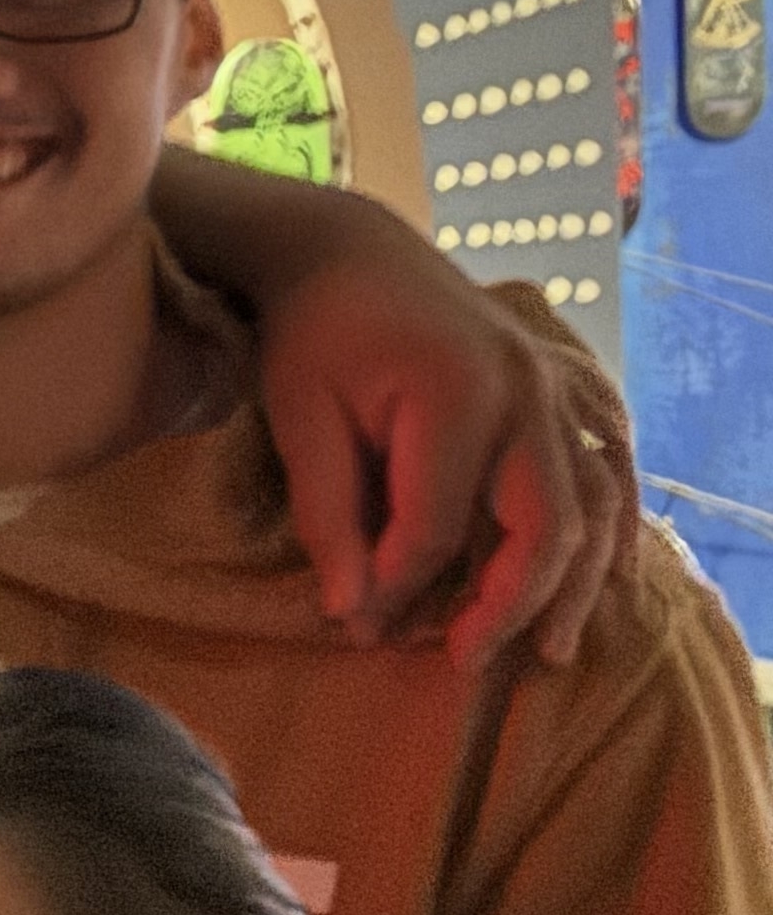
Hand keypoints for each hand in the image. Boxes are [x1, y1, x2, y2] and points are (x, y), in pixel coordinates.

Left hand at [254, 236, 632, 671]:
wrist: (354, 252)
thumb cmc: (315, 335)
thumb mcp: (300, 419)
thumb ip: (329, 516)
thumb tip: (354, 613)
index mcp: (454, 394)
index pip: (437, 528)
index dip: (398, 587)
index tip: (357, 626)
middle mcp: (526, 390)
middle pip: (543, 526)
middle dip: (508, 606)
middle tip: (466, 662)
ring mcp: (558, 385)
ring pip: (595, 504)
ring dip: (578, 583)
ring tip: (551, 650)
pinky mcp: (568, 385)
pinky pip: (611, 464)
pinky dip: (613, 525)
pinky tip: (600, 578)